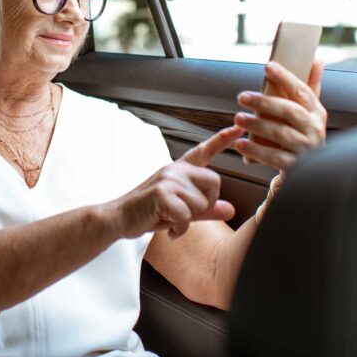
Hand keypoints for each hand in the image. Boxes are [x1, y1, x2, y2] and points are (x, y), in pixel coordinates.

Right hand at [109, 128, 239, 239]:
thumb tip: (230, 210)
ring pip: (201, 203)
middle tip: (185, 213)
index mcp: (179, 170)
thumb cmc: (148, 212)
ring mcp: (168, 180)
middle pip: (214, 183)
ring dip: (188, 220)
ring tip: (170, 219)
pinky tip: (168, 228)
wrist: (118, 218)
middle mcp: (175, 170)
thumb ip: (206, 209)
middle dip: (206, 204)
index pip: (204, 151)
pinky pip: (186, 216)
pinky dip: (179, 229)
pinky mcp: (162, 194)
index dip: (222, 139)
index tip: (238, 127)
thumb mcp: (181, 210)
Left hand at [233, 59, 326, 171]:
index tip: (268, 66)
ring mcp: (306, 149)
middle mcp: (315, 129)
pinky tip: (240, 144)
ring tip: (239, 118)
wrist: (311, 171)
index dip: (286, 78)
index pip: (302, 91)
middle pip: (290, 112)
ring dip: (257, 125)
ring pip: (281, 134)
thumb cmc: (303, 134)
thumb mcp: (309, 112)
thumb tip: (317, 60)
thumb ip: (310, 86)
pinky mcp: (295, 166)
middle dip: (265, 102)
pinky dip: (256, 151)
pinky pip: (274, 157)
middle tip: (242, 97)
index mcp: (317, 112)